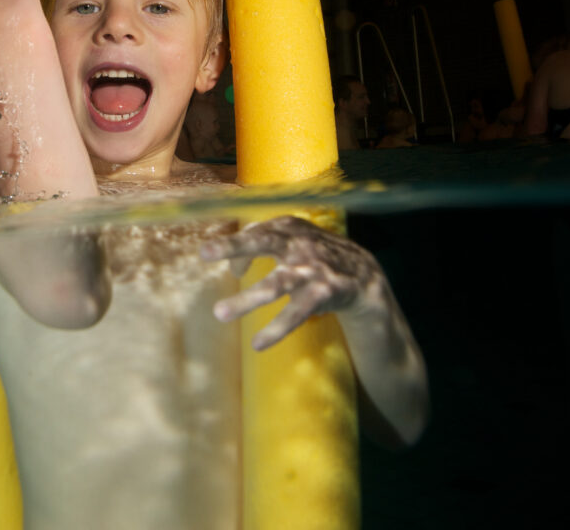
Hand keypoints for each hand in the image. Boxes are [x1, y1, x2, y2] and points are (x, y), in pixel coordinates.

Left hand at [201, 215, 382, 349]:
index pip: (255, 231)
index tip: (209, 257)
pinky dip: (276, 328)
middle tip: (204, 251)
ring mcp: (313, 269)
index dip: (232, 246)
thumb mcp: (293, 240)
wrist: (364, 276)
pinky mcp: (324, 293)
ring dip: (248, 298)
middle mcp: (300, 244)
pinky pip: (296, 312)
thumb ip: (262, 244)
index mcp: (289, 227)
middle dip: (234, 245)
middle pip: (264, 241)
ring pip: (277, 283)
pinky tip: (258, 343)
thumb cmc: (315, 256)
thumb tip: (233, 268)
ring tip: (220, 313)